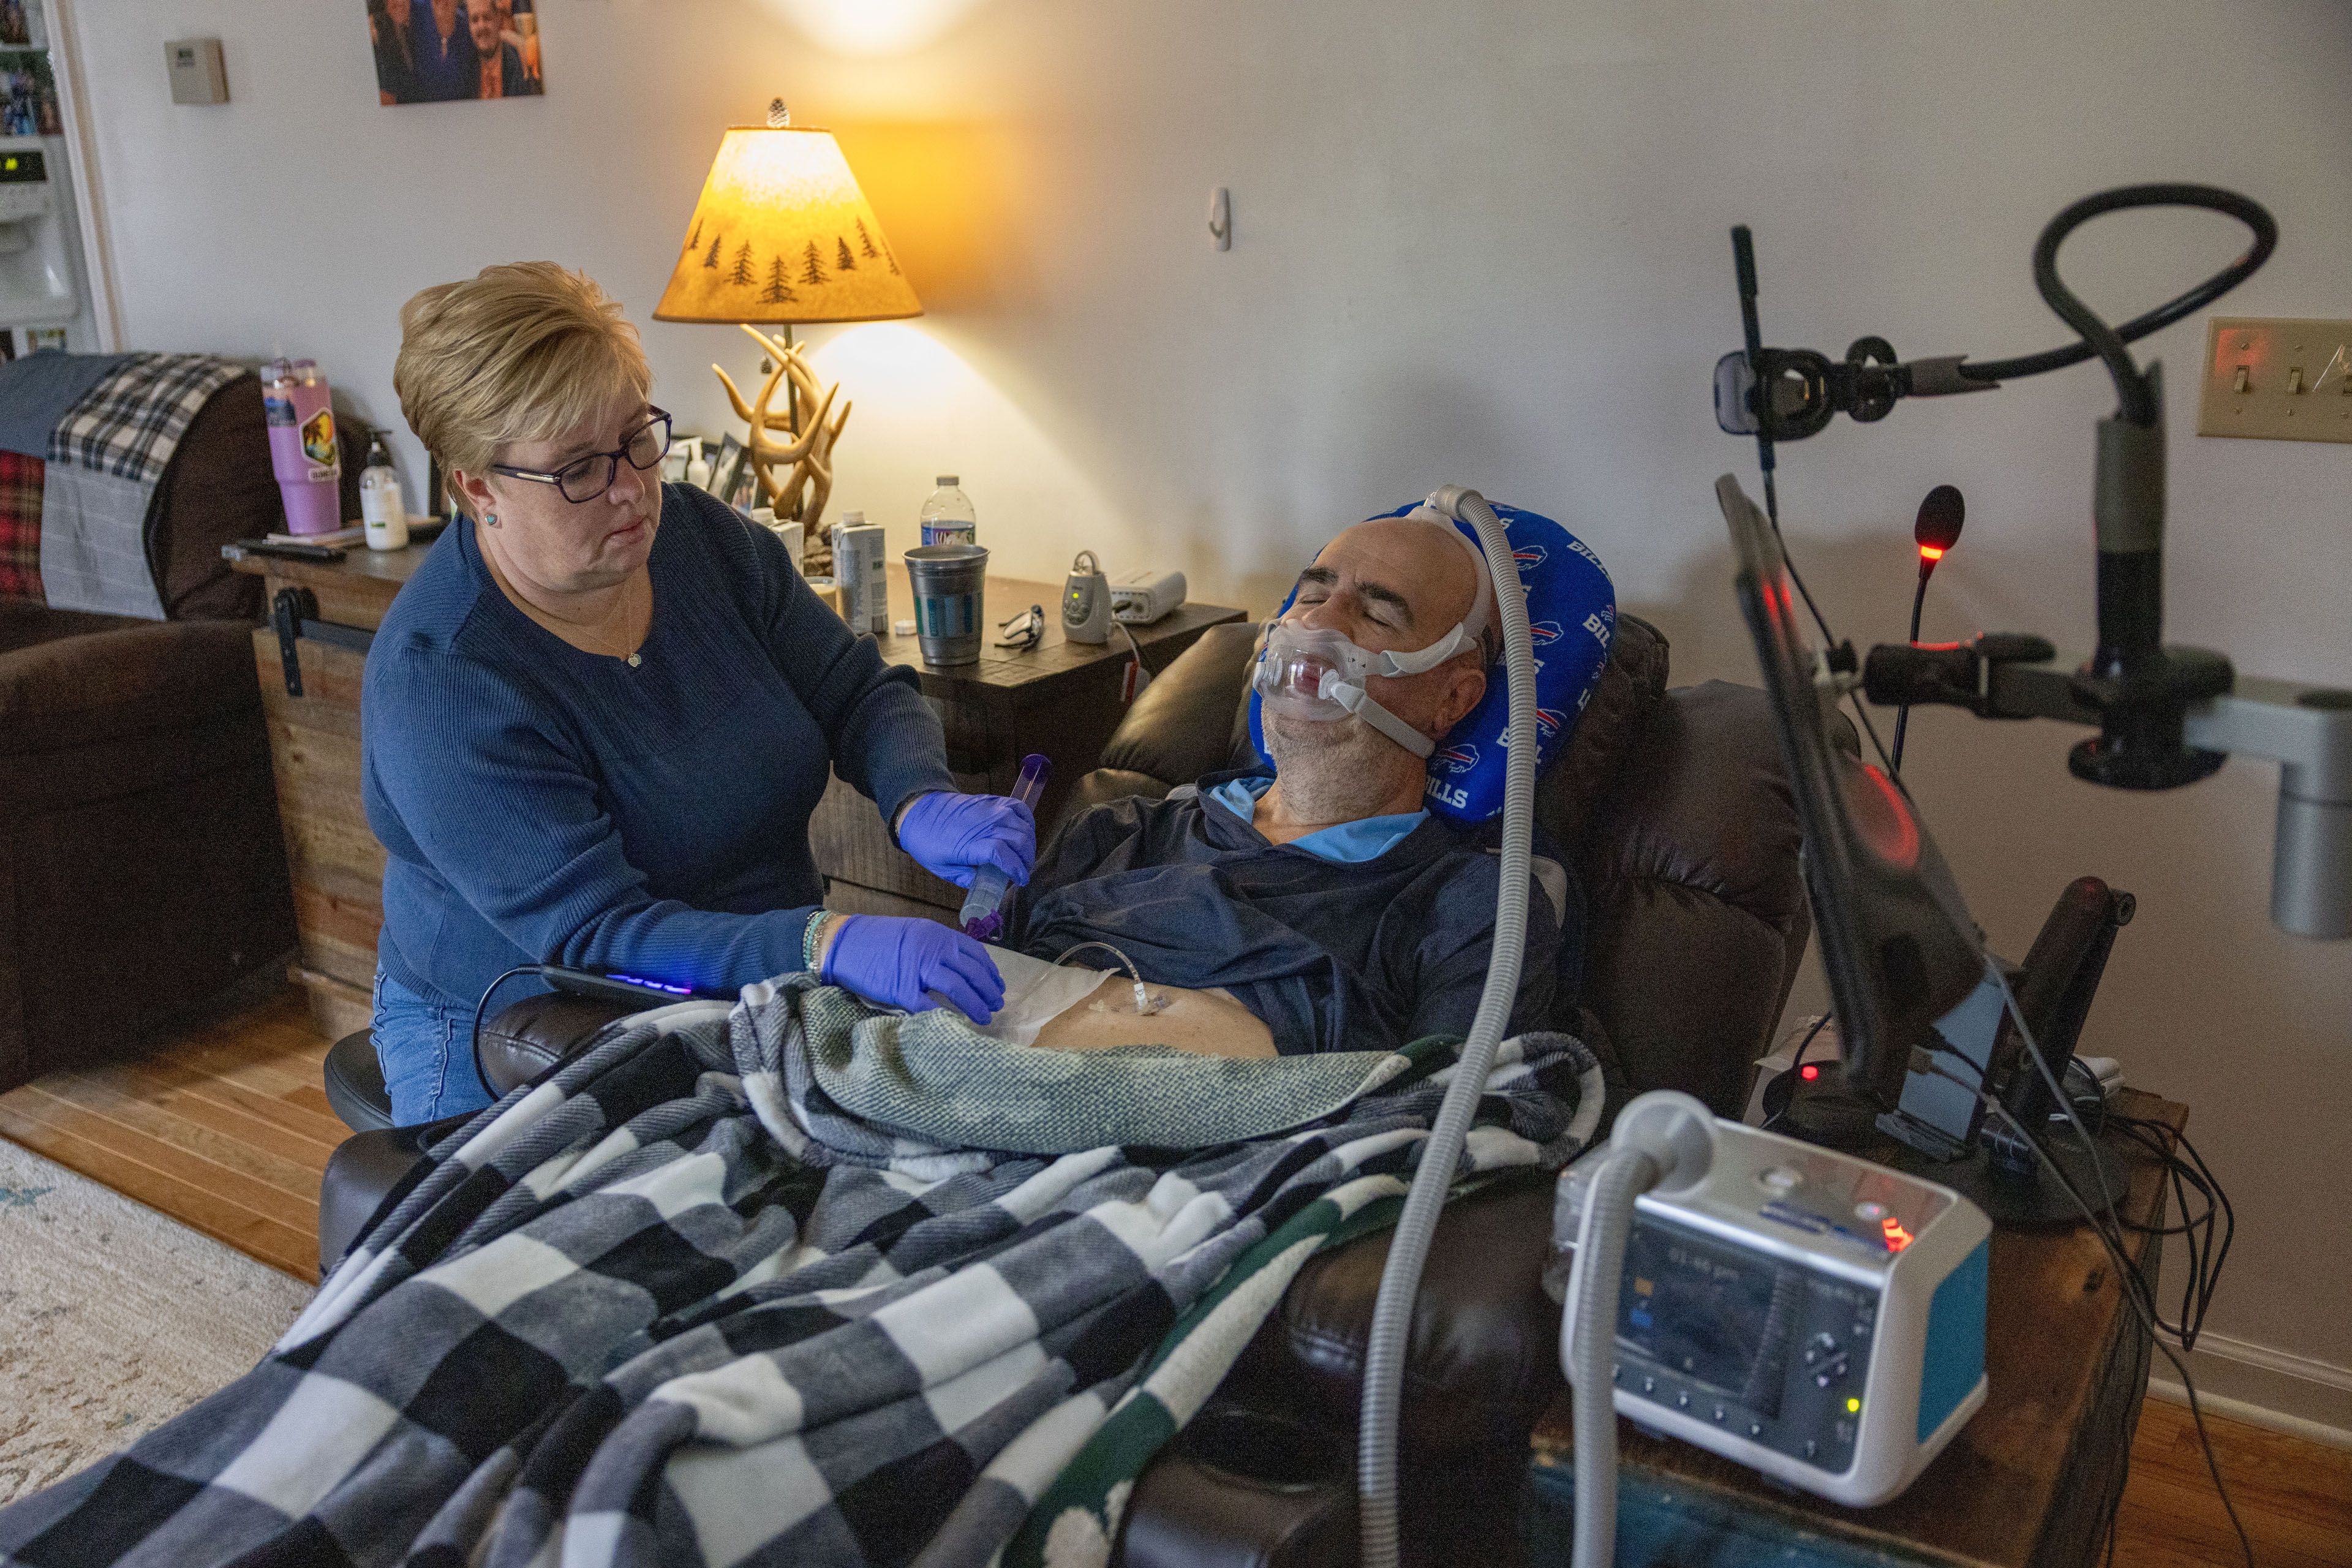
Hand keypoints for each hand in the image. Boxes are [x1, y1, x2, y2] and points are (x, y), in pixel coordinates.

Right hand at [821, 914, 1005, 1021]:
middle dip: (988, 991)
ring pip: (958, 989)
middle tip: (996, 1005)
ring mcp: (917, 969)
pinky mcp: (901, 990)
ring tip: (984, 1017)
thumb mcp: (914, 933)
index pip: (975, 954)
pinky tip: (956, 1023)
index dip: (990, 972)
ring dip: (976, 1005)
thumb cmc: (877, 940)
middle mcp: (932, 949)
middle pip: (972, 972)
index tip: (997, 985)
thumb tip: (960, 966)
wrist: (844, 943)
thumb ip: (937, 946)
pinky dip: (946, 1015)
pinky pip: (930, 1006)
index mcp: (937, 935)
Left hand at [896, 791, 1036, 890]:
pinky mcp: (994, 800)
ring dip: (1029, 844)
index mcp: (971, 844)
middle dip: (1026, 860)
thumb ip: (966, 878)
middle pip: (1020, 841)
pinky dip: (1028, 821)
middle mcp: (986, 824)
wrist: (921, 811)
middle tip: (1022, 871)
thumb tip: (986, 885)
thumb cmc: (929, 841)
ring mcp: (992, 809)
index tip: (1020, 880)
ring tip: (1023, 856)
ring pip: (1024, 826)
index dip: (1017, 869)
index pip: (1003, 854)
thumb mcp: (943, 869)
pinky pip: (1020, 808)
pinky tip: (1025, 833)